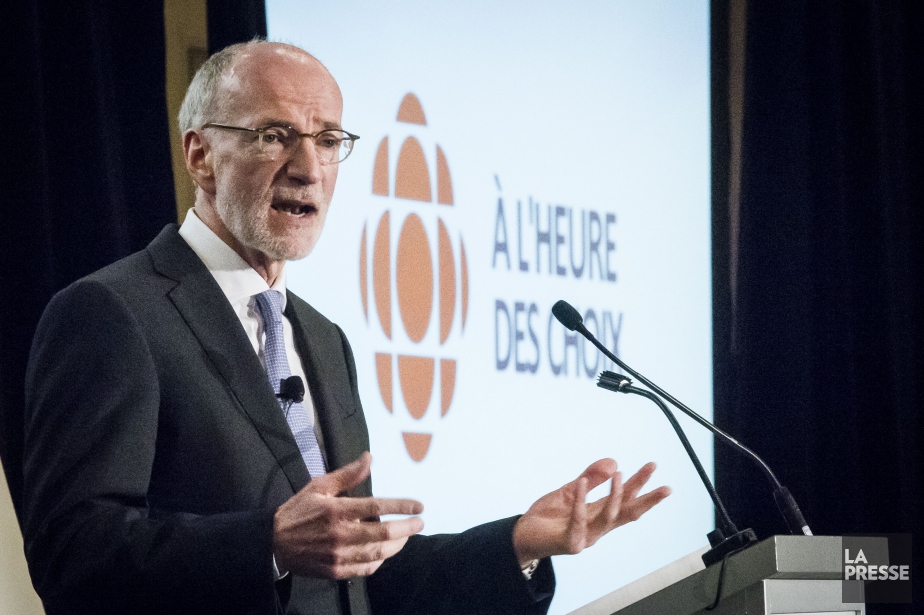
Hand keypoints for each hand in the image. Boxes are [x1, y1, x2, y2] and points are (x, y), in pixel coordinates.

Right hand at [273, 452, 423, 578]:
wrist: (273, 543)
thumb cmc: (298, 511)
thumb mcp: (319, 486)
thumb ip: (347, 474)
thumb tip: (369, 458)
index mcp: (338, 510)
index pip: (378, 507)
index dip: (402, 506)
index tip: (419, 506)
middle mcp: (341, 534)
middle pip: (384, 533)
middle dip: (407, 528)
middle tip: (419, 522)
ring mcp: (339, 555)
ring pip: (378, 552)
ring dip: (397, 545)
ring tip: (406, 536)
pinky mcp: (336, 571)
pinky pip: (366, 569)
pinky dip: (380, 561)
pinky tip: (385, 552)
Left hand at [513, 459, 669, 564]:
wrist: (522, 536)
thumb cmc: (547, 518)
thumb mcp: (570, 491)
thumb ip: (590, 478)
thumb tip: (612, 462)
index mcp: (598, 514)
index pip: (624, 499)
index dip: (639, 484)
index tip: (652, 467)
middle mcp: (596, 527)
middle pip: (627, 513)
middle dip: (647, 500)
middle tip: (665, 487)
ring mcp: (585, 536)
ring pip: (608, 517)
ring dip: (616, 495)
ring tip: (619, 473)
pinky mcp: (569, 541)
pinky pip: (578, 521)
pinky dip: (581, 502)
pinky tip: (581, 484)